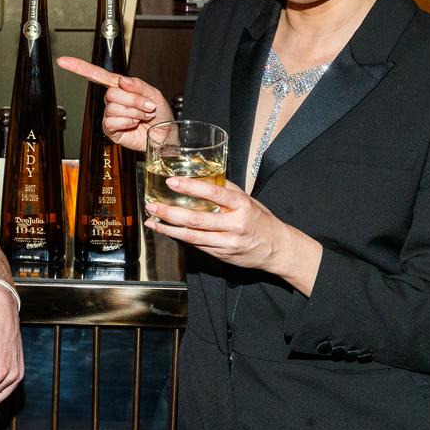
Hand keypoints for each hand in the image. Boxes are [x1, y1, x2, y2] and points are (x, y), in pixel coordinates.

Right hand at [56, 56, 173, 152]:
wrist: (164, 135)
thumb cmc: (160, 115)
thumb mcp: (154, 93)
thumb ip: (138, 85)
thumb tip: (123, 80)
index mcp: (121, 87)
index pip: (97, 75)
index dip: (80, 67)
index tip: (63, 61)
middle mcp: (114, 100)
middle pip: (111, 93)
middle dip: (133, 100)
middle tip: (146, 106)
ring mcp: (111, 114)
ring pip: (113, 108)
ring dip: (133, 112)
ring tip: (142, 116)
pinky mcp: (110, 129)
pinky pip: (112, 122)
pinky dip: (127, 122)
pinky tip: (133, 124)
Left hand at [144, 178, 321, 295]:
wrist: (277, 249)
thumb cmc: (261, 220)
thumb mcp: (248, 199)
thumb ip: (226, 188)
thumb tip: (203, 173)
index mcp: (242, 206)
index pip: (214, 193)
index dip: (191, 187)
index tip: (172, 181)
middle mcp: (234, 225)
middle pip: (197, 219)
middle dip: (170, 213)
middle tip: (152, 206)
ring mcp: (227, 243)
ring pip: (193, 237)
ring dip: (169, 229)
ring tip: (152, 222)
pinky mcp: (222, 255)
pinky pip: (197, 246)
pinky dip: (180, 238)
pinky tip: (167, 232)